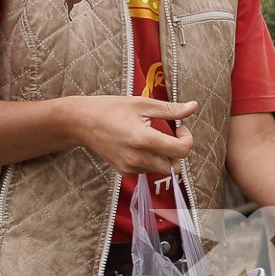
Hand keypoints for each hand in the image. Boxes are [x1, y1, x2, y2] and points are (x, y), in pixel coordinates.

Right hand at [64, 96, 197, 174]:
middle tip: (168, 134)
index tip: (179, 128)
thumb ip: (170, 109)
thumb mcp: (142, 104)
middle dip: (176, 151)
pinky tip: (139, 145)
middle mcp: (137, 158)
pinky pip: (146, 170)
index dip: (187, 139)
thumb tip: (193, 107)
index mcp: (144, 139)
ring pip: (161, 169)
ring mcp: (129, 167)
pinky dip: (150, 160)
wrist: (81, 122)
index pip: (181, 151)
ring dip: (163, 156)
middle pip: (174, 166)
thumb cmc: (110, 108)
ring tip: (150, 137)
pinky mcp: (123, 171)